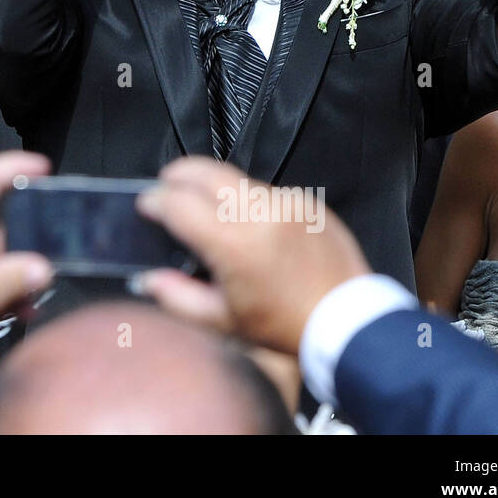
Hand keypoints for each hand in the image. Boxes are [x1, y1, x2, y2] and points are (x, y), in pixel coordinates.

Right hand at [133, 157, 369, 354]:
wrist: (350, 324)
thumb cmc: (286, 327)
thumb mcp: (223, 321)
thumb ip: (177, 296)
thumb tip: (149, 279)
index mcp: (234, 243)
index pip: (178, 202)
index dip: (154, 201)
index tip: (147, 205)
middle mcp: (260, 213)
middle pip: (202, 170)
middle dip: (176, 176)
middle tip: (167, 191)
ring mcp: (287, 202)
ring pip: (234, 179)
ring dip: (215, 190)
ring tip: (212, 215)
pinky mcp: (307, 201)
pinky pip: (267, 192)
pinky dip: (250, 203)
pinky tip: (252, 227)